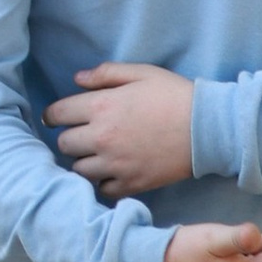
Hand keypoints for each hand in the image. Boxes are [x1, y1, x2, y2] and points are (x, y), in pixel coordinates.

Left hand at [47, 62, 196, 197]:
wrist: (208, 128)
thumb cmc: (175, 95)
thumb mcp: (141, 73)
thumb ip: (106, 73)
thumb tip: (77, 79)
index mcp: (101, 107)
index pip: (57, 114)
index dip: (53, 115)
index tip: (56, 117)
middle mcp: (101, 138)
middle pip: (64, 144)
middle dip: (69, 137)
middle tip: (80, 134)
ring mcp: (115, 164)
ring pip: (78, 170)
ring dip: (83, 161)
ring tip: (95, 154)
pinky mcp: (131, 183)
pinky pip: (102, 188)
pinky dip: (102, 181)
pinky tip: (112, 171)